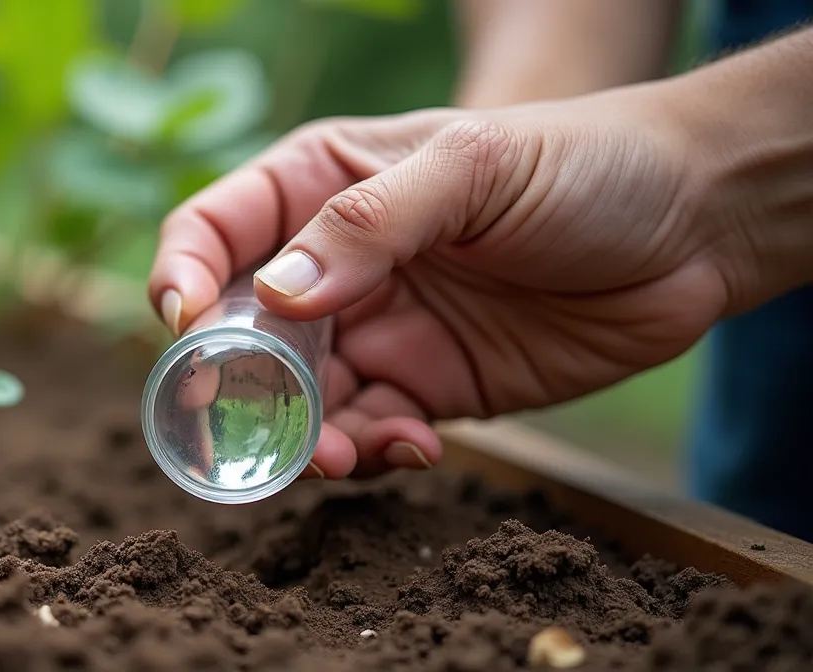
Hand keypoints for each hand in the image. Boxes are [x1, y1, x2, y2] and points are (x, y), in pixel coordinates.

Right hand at [147, 88, 742, 480]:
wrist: (694, 225)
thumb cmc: (579, 162)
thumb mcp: (472, 168)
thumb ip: (367, 224)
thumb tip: (273, 296)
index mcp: (321, 183)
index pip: (215, 229)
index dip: (181, 276)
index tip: (183, 328)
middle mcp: (334, 262)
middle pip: (240, 330)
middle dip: (230, 383)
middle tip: (238, 429)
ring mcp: (378, 329)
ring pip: (299, 397)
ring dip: (302, 436)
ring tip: (336, 456)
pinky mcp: (425, 388)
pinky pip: (369, 432)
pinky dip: (372, 452)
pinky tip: (410, 448)